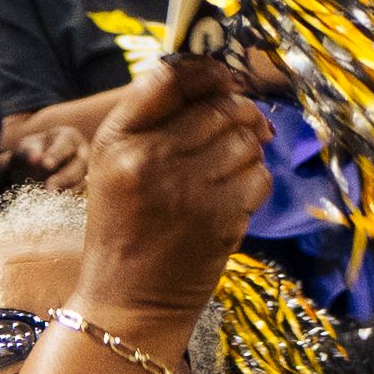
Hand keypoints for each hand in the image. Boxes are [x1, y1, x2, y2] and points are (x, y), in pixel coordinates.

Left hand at [7, 123, 90, 193]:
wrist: (36, 167)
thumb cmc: (32, 153)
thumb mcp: (27, 148)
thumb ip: (29, 152)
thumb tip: (34, 158)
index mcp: (69, 137)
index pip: (65, 144)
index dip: (56, 154)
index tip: (45, 164)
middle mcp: (82, 152)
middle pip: (80, 164)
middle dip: (65, 177)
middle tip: (48, 188)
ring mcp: (85, 170)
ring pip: (84, 180)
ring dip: (69, 190)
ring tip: (52, 199)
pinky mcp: (83, 186)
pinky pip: (82, 193)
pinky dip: (71, 198)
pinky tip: (58, 204)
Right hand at [71, 56, 264, 334]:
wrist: (128, 302)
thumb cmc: (124, 228)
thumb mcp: (113, 166)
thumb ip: (151, 119)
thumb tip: (215, 79)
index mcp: (117, 141)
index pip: (170, 78)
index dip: (207, 71)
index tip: (224, 78)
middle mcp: (150, 158)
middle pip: (220, 107)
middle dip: (239, 113)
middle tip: (241, 125)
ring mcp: (188, 189)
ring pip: (246, 139)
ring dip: (248, 149)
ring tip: (228, 169)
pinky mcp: (221, 218)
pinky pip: (260, 175)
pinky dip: (255, 182)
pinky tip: (232, 197)